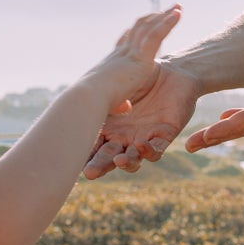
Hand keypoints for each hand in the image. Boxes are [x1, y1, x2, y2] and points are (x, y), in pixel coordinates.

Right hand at [79, 6, 181, 112]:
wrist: (90, 98)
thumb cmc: (96, 104)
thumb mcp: (109, 103)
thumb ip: (119, 104)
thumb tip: (125, 107)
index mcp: (114, 62)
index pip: (125, 41)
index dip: (134, 31)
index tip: (141, 23)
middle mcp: (122, 53)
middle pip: (139, 29)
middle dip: (153, 18)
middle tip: (165, 10)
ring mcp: (132, 53)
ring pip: (149, 28)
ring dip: (164, 16)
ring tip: (177, 6)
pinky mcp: (141, 57)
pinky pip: (157, 35)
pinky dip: (167, 23)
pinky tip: (178, 14)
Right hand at [83, 58, 203, 177]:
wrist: (171, 71)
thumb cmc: (139, 75)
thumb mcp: (117, 84)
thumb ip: (103, 93)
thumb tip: (85, 95)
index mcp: (108, 127)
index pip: (93, 145)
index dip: (84, 153)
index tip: (72, 158)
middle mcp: (123, 138)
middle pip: (108, 157)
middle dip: (99, 166)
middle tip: (90, 174)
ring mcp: (142, 139)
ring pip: (132, 158)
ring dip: (125, 162)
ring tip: (119, 161)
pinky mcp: (163, 136)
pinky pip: (156, 149)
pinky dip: (148, 151)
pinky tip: (140, 146)